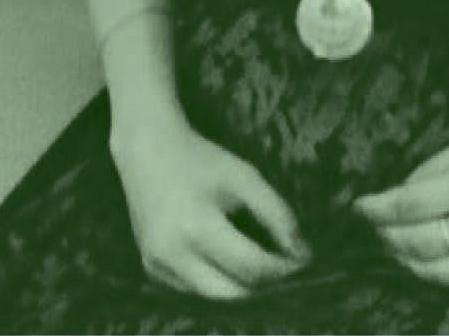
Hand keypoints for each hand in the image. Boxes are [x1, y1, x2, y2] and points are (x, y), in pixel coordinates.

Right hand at [110, 114, 311, 299]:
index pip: (249, 265)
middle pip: (231, 292)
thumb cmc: (201, 160)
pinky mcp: (150, 269)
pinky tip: (227, 261)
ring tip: (260, 264)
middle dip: (262, 284)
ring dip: (239, 286)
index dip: (281, 268)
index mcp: (197, 226)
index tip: (301, 260)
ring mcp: (157, 265)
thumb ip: (275, 212)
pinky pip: (191, 288)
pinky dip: (214, 280)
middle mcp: (172, 254)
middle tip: (283, 267)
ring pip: (211, 296)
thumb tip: (300, 251)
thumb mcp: (243, 177)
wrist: (147, 152)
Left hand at [353, 106, 448, 285]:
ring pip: (442, 273)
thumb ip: (439, 168)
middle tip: (375, 226)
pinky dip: (444, 266)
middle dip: (389, 237)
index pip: (413, 206)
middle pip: (422, 244)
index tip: (361, 206)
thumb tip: (401, 196)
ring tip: (396, 246)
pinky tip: (433, 253)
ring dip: (409, 261)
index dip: (380, 209)